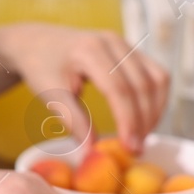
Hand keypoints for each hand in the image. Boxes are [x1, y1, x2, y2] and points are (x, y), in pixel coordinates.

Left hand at [0, 23, 169, 149]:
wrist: (36, 41)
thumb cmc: (41, 67)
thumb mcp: (51, 96)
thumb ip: (74, 121)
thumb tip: (93, 151)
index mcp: (89, 50)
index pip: (119, 88)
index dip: (128, 120)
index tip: (129, 148)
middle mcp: (113, 42)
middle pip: (142, 85)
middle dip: (144, 121)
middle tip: (135, 150)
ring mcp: (125, 44)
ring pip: (157, 79)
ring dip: (155, 111)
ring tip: (141, 137)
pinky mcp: (132, 51)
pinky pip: (156, 75)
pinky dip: (156, 100)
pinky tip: (145, 121)